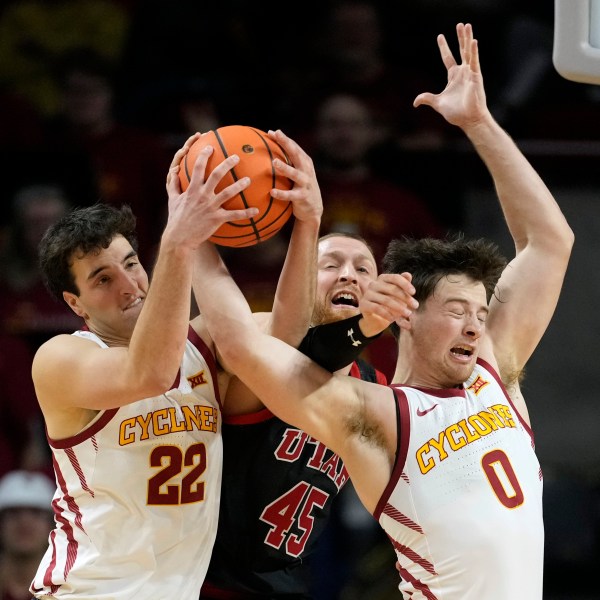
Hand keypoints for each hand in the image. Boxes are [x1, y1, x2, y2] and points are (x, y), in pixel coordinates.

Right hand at [164, 133, 256, 248]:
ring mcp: (210, 207)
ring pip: (228, 193)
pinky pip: (234, 215)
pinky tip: (256, 211)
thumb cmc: (177, 218)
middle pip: (216, 175)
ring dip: (240, 185)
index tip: (210, 146)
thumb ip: (173, 184)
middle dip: (227, 163)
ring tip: (249, 180)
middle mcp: (202, 195)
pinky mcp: (217, 219)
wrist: (180, 238)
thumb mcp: (172, 199)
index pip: (198, 167)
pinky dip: (246, 213)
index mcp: (192, 189)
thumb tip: (173, 169)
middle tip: (236, 157)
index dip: (204, 155)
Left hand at [267, 129, 322, 224]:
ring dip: (285, 167)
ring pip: (295, 174)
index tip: (272, 132)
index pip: (294, 147)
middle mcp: (307, 170)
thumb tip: (265, 154)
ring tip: (274, 162)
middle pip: (296, 154)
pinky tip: (272, 192)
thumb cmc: (300, 188)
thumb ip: (286, 164)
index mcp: (305, 163)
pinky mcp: (303, 197)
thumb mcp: (297, 174)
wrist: (314, 209)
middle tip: (276, 135)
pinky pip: (291, 195)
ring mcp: (306, 183)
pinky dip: (282, 193)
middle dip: (287, 143)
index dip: (284, 139)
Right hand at [358, 273, 417, 335]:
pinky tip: (394, 319)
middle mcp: (374, 284)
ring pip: (386, 300)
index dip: (405, 284)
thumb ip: (403, 285)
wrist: (376, 319)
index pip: (395, 278)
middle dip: (405, 298)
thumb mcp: (399, 295)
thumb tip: (408, 274)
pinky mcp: (363, 304)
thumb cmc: (390, 304)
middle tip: (415, 306)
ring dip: (399, 308)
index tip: (414, 293)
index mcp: (383, 278)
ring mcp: (367, 294)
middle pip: (392, 289)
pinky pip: (377, 308)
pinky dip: (387, 314)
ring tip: (408, 314)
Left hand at [413, 23, 488, 129]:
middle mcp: (462, 72)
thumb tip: (415, 102)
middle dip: (460, 38)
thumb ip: (427, 99)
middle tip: (460, 24)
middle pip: (461, 50)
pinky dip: (473, 52)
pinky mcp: (476, 77)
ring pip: (468, 52)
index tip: (440, 36)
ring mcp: (470, 74)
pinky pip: (474, 62)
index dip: (444, 47)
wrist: (468, 120)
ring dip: (467, 38)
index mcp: (453, 77)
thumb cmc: (456, 113)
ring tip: (467, 25)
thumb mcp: (438, 104)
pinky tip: (473, 41)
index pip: (448, 58)